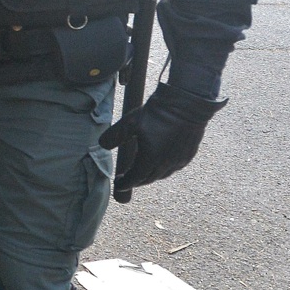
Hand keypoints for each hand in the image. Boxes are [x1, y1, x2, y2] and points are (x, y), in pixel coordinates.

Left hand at [99, 82, 226, 189]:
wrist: (185, 105)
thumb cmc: (157, 114)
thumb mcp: (130, 123)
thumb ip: (115, 136)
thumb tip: (101, 145)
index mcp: (151, 159)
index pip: (136, 178)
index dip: (126, 182)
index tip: (118, 184)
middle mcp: (167, 164)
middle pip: (149, 178)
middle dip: (136, 181)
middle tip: (127, 179)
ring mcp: (179, 160)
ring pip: (163, 175)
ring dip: (150, 176)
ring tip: (141, 172)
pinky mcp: (188, 155)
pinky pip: (174, 168)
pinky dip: (163, 170)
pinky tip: (160, 163)